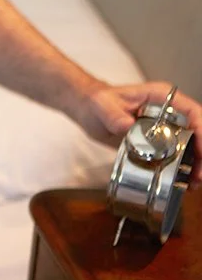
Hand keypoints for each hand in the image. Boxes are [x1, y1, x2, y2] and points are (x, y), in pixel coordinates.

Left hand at [75, 82, 201, 182]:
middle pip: (196, 132)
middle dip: (201, 153)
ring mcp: (165, 127)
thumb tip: (126, 125)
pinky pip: (176, 154)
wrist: (90, 111)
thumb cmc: (99, 101)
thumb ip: (113, 115)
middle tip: (198, 174)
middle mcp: (169, 112)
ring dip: (195, 164)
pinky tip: (183, 182)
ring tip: (194, 182)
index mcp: (161, 97)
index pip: (192, 111)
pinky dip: (182, 168)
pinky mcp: (158, 142)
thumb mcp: (103, 105)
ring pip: (190, 145)